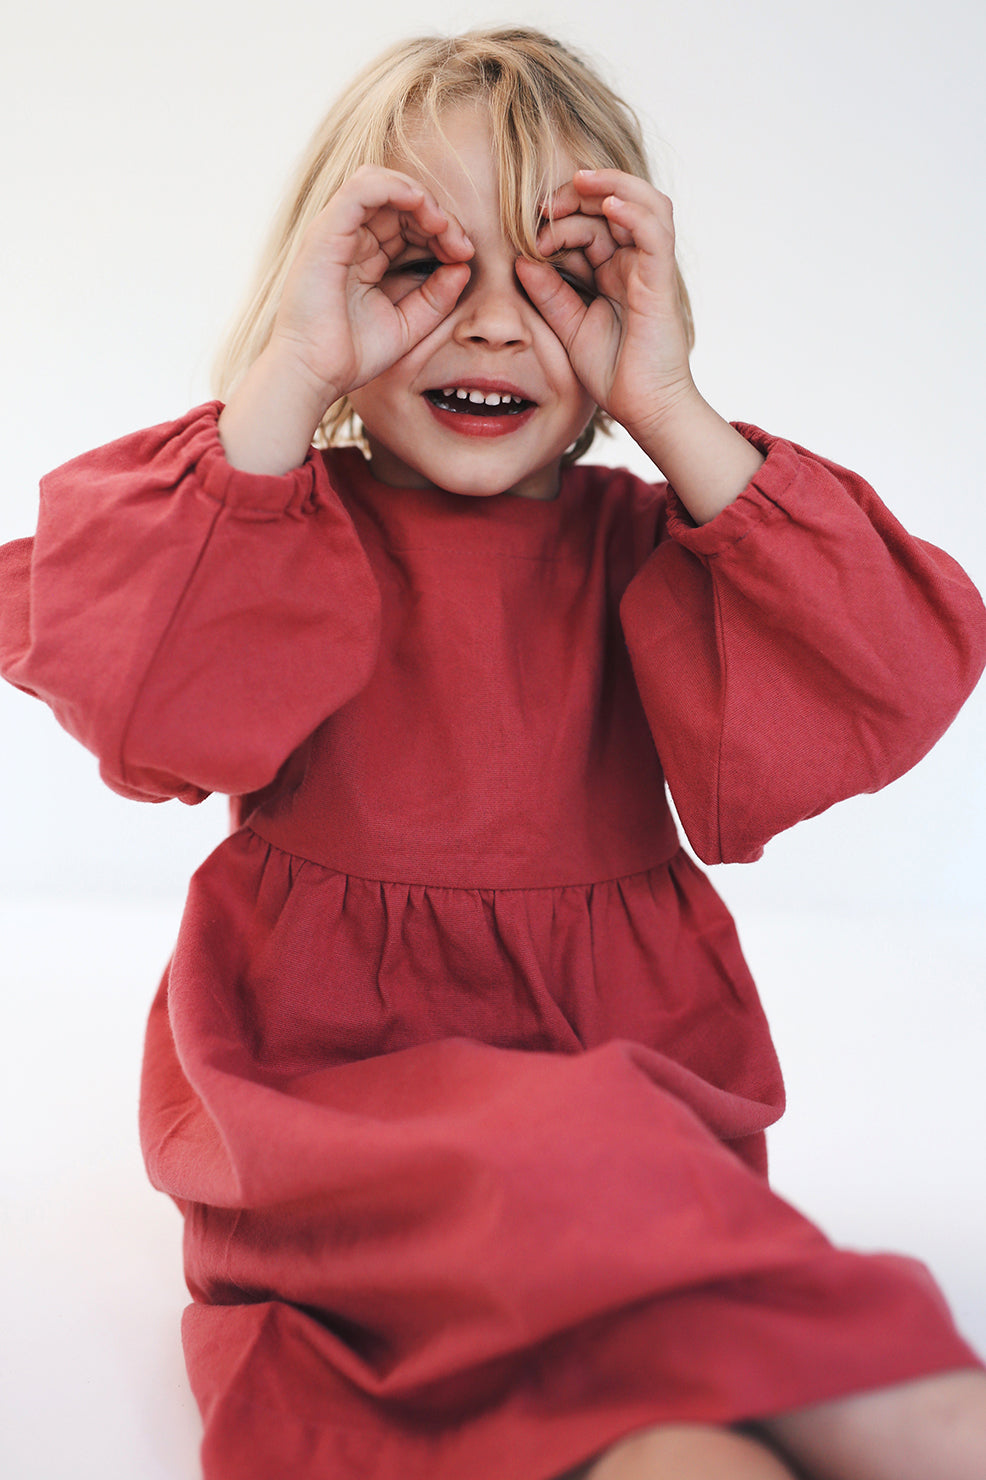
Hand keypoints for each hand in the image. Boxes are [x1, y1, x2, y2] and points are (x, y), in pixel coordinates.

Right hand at [269, 165, 473, 406]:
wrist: (315, 372)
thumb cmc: (353, 354)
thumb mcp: (408, 325)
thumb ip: (436, 297)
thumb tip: (464, 267)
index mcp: (365, 257)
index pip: (407, 223)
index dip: (441, 231)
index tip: (464, 256)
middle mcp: (349, 238)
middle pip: (399, 201)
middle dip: (437, 216)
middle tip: (461, 246)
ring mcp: (336, 231)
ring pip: (382, 184)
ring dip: (420, 198)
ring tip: (443, 225)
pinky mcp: (327, 230)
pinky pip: (363, 188)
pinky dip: (396, 187)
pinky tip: (423, 208)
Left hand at [514, 170, 697, 442]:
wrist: (643, 407)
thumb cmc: (612, 372)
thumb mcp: (569, 326)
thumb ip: (549, 294)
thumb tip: (521, 261)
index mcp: (613, 271)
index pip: (590, 225)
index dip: (560, 218)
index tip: (529, 230)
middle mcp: (633, 263)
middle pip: (613, 205)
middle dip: (579, 195)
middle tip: (545, 205)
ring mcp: (650, 269)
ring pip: (643, 204)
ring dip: (611, 185)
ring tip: (579, 182)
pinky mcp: (662, 280)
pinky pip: (655, 232)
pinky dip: (634, 211)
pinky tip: (608, 204)